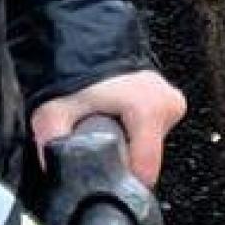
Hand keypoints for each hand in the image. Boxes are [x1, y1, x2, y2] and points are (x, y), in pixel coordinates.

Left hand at [31, 69, 186, 186]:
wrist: (88, 44)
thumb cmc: (76, 72)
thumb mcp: (53, 114)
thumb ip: (51, 147)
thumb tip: (52, 174)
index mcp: (148, 110)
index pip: (145, 171)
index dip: (118, 180)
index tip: (101, 175)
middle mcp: (167, 104)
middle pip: (148, 160)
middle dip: (123, 159)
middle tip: (101, 145)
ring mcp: (173, 102)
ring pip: (152, 147)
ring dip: (131, 146)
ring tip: (109, 130)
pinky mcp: (172, 101)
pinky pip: (156, 132)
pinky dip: (137, 133)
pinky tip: (120, 122)